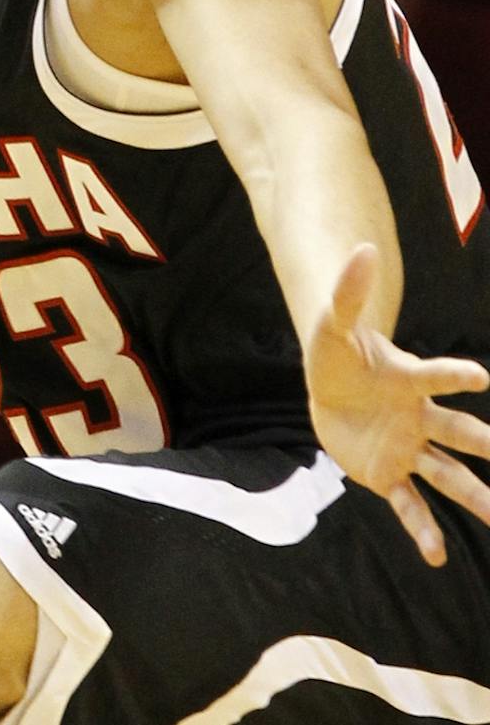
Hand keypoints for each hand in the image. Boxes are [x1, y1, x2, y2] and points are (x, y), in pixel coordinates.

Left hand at [305, 244, 489, 565]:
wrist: (331, 390)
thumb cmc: (338, 356)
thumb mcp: (333, 326)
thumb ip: (349, 292)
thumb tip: (362, 247)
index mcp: (408, 381)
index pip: (435, 376)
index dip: (455, 375)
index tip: (480, 376)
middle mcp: (419, 418)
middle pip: (460, 433)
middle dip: (486, 445)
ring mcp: (407, 449)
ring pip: (448, 476)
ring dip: (474, 497)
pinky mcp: (386, 474)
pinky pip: (408, 504)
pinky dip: (421, 529)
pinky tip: (435, 556)